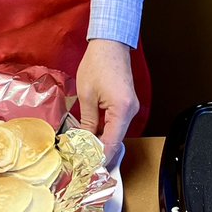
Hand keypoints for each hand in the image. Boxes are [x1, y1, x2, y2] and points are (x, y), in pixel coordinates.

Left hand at [75, 39, 138, 164]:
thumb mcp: (86, 95)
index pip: (112, 143)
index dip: (99, 157)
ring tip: (83, 150)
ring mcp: (131, 107)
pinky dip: (105, 131)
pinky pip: (117, 123)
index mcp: (122, 110)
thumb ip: (87, 122)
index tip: (86, 168)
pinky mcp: (127, 103)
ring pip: (116, 133)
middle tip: (81, 162)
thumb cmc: (97, 65)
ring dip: (101, 141)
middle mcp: (131, 111)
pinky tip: (92, 135)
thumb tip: (84, 142)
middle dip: (99, 151)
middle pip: (116, 140)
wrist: (110, 44)